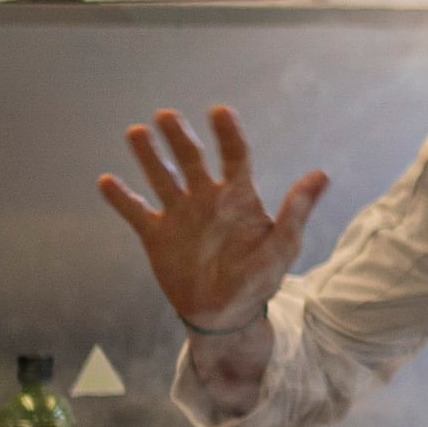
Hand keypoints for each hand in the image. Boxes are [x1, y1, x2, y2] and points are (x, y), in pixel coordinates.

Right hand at [102, 107, 322, 333]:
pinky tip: (106, 181)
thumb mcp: (283, 247)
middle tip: (166, 116)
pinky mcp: (156, 235)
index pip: (234, 155)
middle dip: (179, 137)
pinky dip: (121, 198)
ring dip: (148, 156)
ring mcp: (180, 214)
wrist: (225, 314)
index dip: (228, 133)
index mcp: (239, 196)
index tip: (219, 111)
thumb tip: (321, 175)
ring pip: (161, 177)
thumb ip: (296, 212)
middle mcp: (206, 197)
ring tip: (136, 132)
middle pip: (191, 159)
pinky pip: (135, 212)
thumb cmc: (259, 279)